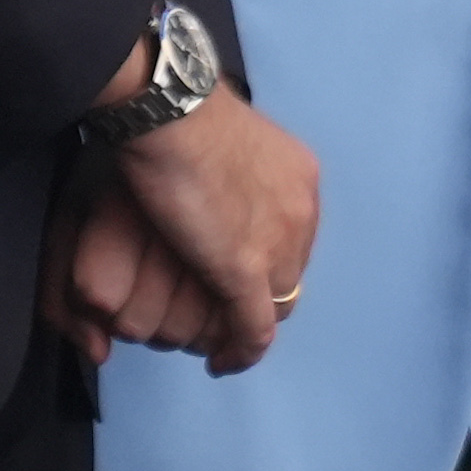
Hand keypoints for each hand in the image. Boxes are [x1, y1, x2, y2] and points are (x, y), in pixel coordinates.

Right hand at [49, 88, 324, 374]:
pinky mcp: (246, 270)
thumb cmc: (179, 111)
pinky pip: (254, 329)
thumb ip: (235, 171)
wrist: (169, 108)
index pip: (294, 237)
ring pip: (274, 306)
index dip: (267, 261)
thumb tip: (216, 189)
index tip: (238, 273)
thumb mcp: (226, 140)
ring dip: (247, 328)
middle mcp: (301, 211)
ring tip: (219, 342)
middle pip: (291, 274)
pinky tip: (221, 362)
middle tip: (226, 313)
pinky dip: (240, 352)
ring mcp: (277, 243)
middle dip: (262, 298)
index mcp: (300, 176)